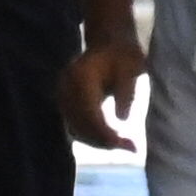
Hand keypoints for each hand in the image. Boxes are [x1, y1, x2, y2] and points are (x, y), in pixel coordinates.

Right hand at [60, 38, 145, 152]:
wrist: (109, 46)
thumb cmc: (124, 57)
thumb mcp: (133, 73)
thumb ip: (128, 96)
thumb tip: (123, 124)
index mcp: (80, 76)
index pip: (89, 112)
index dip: (107, 132)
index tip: (128, 145)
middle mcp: (65, 87)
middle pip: (80, 124)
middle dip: (105, 140)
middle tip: (132, 148)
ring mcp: (62, 96)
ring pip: (76, 129)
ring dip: (99, 142)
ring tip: (126, 145)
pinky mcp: (65, 105)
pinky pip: (76, 127)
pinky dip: (93, 137)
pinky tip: (113, 140)